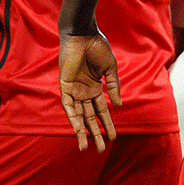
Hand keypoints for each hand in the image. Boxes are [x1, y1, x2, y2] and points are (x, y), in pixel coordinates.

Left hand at [59, 32, 121, 151]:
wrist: (83, 34)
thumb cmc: (97, 47)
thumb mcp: (110, 68)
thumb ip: (113, 87)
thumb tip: (118, 105)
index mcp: (95, 88)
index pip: (102, 111)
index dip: (108, 124)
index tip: (114, 137)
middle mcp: (84, 92)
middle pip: (90, 118)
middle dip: (96, 134)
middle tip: (100, 150)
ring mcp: (74, 90)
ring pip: (78, 116)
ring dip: (82, 132)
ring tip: (86, 147)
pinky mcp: (65, 86)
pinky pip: (68, 106)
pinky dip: (72, 118)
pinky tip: (77, 130)